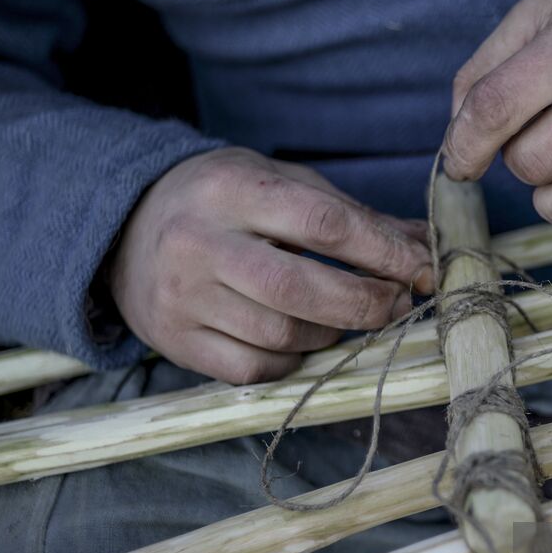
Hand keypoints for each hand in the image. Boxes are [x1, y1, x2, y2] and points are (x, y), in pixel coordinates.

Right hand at [110, 147, 433, 383]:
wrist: (125, 225)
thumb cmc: (224, 200)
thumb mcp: (282, 184)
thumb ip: (352, 215)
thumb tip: (426, 245)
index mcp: (233, 190)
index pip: (323, 224)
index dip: (384, 251)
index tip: (423, 267)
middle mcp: (200, 243)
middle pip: (301, 289)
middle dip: (366, 302)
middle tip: (398, 303)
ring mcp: (182, 297)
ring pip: (281, 335)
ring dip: (332, 333)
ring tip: (346, 316)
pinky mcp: (175, 341)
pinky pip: (252, 369)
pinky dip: (291, 361)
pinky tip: (301, 340)